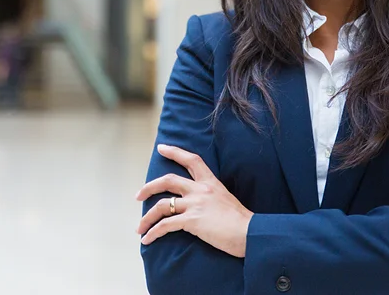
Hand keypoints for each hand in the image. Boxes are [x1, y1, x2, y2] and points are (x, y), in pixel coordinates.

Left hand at [136, 144, 253, 257]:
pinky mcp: (191, 221)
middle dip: (149, 187)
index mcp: (211, 182)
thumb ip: (211, 198)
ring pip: (161, 205)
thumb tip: (201, 207)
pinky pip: (165, 225)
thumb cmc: (242, 222)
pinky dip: (153, 233)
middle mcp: (200, 189)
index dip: (174, 152)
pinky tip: (147, 240)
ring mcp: (195, 204)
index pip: (191, 160)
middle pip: (168, 180)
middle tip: (138, 195)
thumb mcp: (227, 200)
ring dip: (146, 218)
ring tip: (140, 228)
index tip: (161, 147)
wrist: (251, 233)